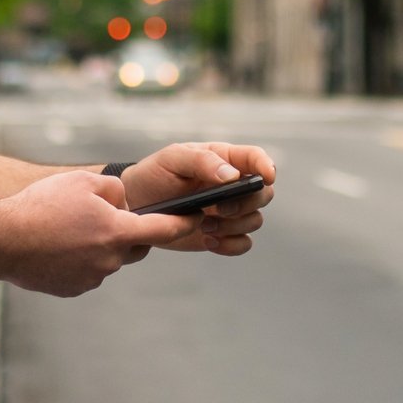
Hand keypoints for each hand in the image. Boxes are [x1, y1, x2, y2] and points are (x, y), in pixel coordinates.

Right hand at [0, 170, 197, 296]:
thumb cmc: (42, 206)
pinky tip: (59, 245)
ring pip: (110, 258)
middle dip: (130, 232)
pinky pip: (88, 271)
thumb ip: (114, 191)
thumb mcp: (82, 182)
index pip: (163, 230)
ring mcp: (92, 278)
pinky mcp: (74, 289)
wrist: (2, 240)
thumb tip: (125, 203)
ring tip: (71, 228)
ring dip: (101, 245)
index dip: (184, 223)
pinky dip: (81, 259)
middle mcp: (109, 259)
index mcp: (116, 231)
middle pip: (135, 246)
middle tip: (107, 216)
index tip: (199, 218)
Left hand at [121, 142, 277, 255]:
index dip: (266, 165)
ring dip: (234, 226)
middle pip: (263, 193)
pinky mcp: (222, 234)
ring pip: (255, 220)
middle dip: (246, 203)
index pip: (255, 157)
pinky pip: (243, 243)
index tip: (266, 177)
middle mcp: (232, 185)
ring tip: (204, 226)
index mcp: (223, 159)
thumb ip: (201, 162)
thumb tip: (231, 175)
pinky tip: (207, 241)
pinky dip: (230, 245)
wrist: (135, 206)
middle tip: (219, 208)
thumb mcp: (172, 159)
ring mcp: (229, 211)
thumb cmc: (154, 175)